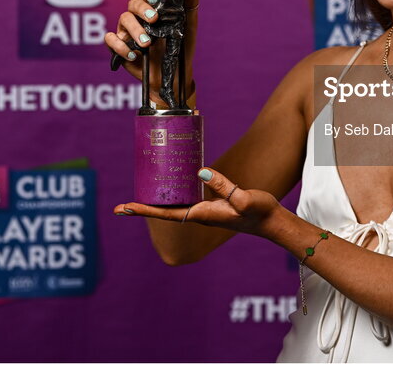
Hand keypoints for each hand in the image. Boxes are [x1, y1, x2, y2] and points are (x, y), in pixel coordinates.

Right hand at [103, 0, 198, 106]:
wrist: (175, 74)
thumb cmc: (181, 47)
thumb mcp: (188, 24)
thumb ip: (189, 2)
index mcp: (150, 6)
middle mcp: (136, 16)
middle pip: (131, 3)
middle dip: (142, 9)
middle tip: (154, 20)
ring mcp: (126, 31)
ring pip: (123, 19)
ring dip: (135, 30)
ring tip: (148, 44)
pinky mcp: (119, 47)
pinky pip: (110, 40)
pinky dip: (120, 46)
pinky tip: (133, 54)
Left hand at [113, 167, 281, 238]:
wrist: (271, 221)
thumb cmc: (259, 212)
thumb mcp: (244, 197)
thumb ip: (223, 185)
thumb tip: (200, 171)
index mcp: (203, 214)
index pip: (166, 213)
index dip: (144, 210)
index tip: (124, 208)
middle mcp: (200, 214)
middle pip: (165, 212)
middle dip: (143, 209)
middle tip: (121, 207)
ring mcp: (205, 210)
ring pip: (174, 206)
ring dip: (156, 203)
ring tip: (139, 196)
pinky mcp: (212, 204)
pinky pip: (186, 199)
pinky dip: (173, 195)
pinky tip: (169, 188)